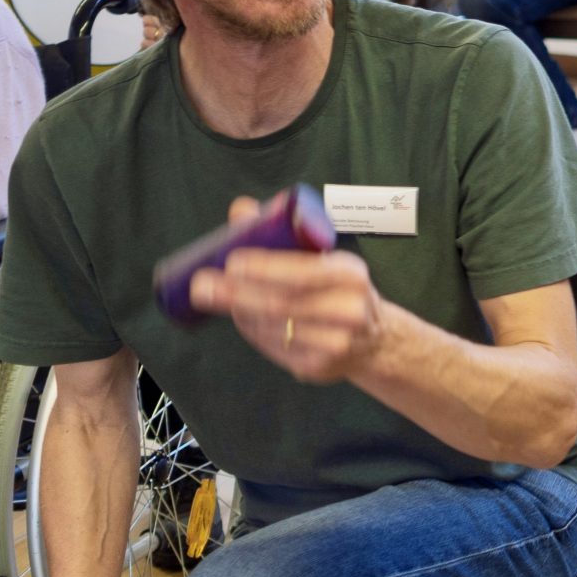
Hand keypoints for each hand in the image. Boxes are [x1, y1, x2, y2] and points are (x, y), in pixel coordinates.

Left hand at [188, 196, 387, 382]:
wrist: (373, 340)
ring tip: (217, 299)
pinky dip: (254, 332)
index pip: (305, 271)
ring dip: (242, 312)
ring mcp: (337, 342)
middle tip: (203, 286)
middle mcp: (351, 310)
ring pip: (275, 326)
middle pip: (284, 303)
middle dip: (238, 293)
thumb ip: (280, 232)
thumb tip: (241, 209)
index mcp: (351, 274)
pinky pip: (276, 348)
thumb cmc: (336, 289)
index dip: (266, 267)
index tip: (232, 261)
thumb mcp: (320, 258)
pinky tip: (244, 318)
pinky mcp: (319, 367)